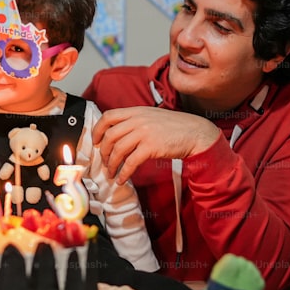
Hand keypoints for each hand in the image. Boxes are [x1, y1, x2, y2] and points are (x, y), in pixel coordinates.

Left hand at [92, 107, 220, 183]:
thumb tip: (117, 134)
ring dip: (111, 164)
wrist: (195, 133)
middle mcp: (138, 119)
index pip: (108, 116)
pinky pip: (131, 162)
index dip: (98, 130)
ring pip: (118, 149)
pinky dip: (123, 172)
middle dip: (103, 152)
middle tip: (104, 162)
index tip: (95, 142)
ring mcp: (144, 132)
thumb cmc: (174, 127)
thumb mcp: (151, 117)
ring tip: (111, 173)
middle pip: (110, 135)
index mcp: (136, 111)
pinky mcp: (151, 146)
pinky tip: (121, 179)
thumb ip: (135, 121)